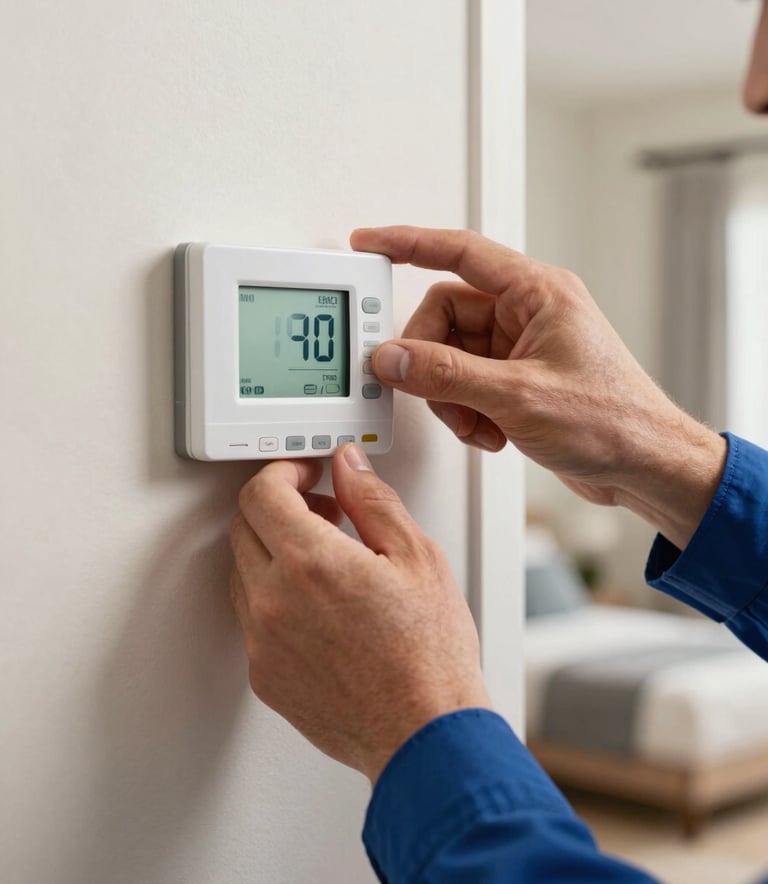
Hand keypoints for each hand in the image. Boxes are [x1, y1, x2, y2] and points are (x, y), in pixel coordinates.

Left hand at [229, 444, 490, 783]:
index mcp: (311, 562)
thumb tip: (349, 466)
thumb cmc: (429, 655)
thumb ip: (373, 500)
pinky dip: (274, 598)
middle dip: (279, 508)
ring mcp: (263, 642)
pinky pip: (252, 619)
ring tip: (326, 563)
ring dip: (273, 553)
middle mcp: (274, 600)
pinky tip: (319, 607)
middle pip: (243, 527)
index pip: (261, 493)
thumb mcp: (417, 557)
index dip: (282, 472)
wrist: (424, 734)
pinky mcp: (264, 676)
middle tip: (323, 514)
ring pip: (242, 572)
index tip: (303, 474)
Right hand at [351, 225, 726, 548]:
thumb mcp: (518, 396)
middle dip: (432, 361)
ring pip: (451, 356)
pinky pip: (465, 383)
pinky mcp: (516, 380)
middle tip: (431, 392)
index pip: (460, 251)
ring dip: (450, 396)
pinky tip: (492, 432)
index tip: (370, 243)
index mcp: (537, 292)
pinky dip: (465, 411)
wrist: (645, 466)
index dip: (408, 244)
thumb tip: (392, 358)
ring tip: (476, 423)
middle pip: (446, 316)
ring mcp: (520, 348)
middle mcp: (527, 313)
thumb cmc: (613, 421)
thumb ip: (446, 374)